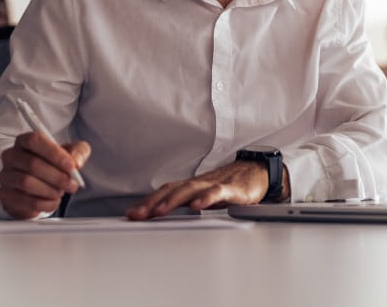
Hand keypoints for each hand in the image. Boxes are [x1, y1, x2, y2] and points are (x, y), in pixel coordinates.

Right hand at [0, 132, 89, 219]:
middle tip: (72, 184)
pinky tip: (53, 201)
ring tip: (61, 192)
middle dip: (57, 176)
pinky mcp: (6, 195)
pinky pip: (27, 201)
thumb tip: (76, 162)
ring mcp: (6, 176)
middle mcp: (11, 156)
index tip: (71, 166)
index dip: (54, 153)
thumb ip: (77, 152)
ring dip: (50, 190)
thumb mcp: (68, 154)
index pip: (34, 141)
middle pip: (32, 164)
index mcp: (24, 141)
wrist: (34, 187)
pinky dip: (45, 203)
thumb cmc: (51, 165)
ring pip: (27, 183)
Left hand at [125, 160, 286, 219]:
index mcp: (190, 186)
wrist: (255, 172)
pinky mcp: (232, 188)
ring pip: (190, 189)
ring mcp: (214, 184)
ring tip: (160, 210)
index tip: (131, 214)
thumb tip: (161, 212)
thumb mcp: (203, 195)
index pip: (164, 192)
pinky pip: (217, 192)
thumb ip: (184, 202)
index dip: (147, 202)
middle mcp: (198, 183)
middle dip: (152, 202)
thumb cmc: (228, 185)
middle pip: (171, 190)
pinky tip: (197, 205)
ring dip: (173, 200)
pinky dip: (206, 198)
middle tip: (137, 214)